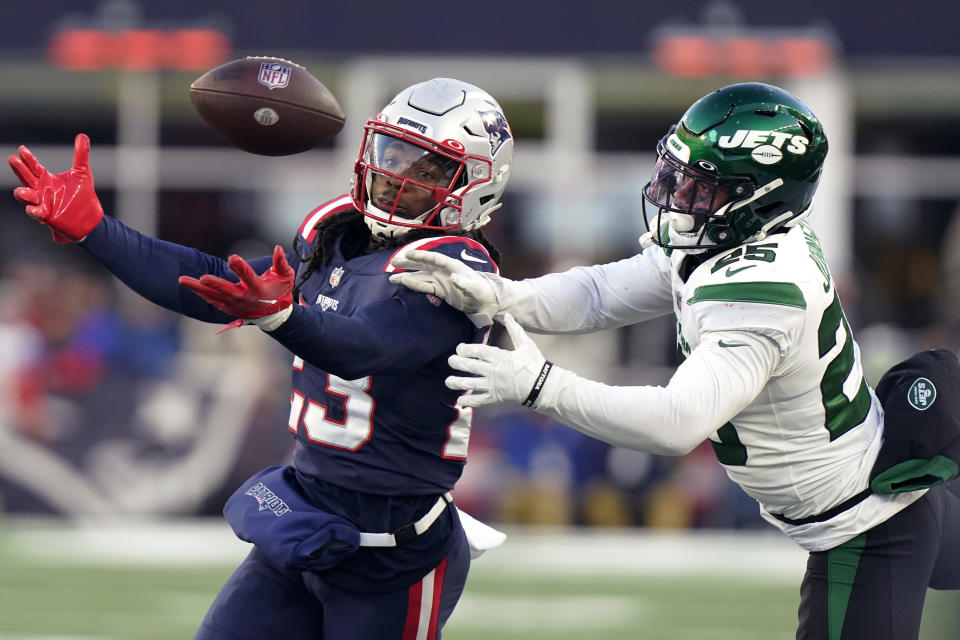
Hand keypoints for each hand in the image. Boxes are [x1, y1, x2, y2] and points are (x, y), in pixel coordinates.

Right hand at [8, 134, 103, 242]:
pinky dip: (34, 211)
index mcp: (47, 179)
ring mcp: (43, 203)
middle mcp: (41, 190)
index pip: (34, 167)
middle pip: (26, 178)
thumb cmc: (82, 195)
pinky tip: (33, 209)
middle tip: (12, 159)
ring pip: (27, 197)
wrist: (89, 217)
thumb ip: (80, 155)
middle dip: (19, 170)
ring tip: (19, 191)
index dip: (28, 159)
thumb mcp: (82, 172)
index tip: (21, 149)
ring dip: (23, 194)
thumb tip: (82, 135)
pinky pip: (37, 213)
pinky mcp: (48, 216)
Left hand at [179, 245, 294, 331]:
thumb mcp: (286, 276)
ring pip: (214, 296)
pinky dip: (202, 294)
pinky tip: (191, 287)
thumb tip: (277, 247)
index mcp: (259, 288)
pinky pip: (213, 301)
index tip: (232, 258)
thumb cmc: (281, 292)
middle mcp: (245, 298)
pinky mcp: (229, 308)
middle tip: (202, 278)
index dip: (240, 267)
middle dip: (214, 284)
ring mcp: (235, 305)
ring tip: (182, 280)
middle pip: (227, 290)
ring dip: (198, 289)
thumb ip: (281, 262)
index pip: (248, 276)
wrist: (275, 316)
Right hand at [389, 249, 500, 326]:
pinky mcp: (440, 290)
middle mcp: (444, 271)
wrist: (486, 303)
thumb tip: (454, 277)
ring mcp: (441, 280)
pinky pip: (423, 286)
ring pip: (420, 275)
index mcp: (452, 266)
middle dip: (408, 262)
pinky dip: (413, 284)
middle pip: (423, 264)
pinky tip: (403, 283)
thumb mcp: (475, 289)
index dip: (421, 255)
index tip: (408, 254)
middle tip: (393, 261)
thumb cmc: (482, 293)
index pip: (434, 258)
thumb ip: (465, 283)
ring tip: (391, 276)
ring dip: (407, 275)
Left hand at [446, 314, 551, 407]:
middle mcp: (493, 371)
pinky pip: (479, 400)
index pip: (478, 351)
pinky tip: (460, 400)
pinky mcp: (495, 397)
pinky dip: (469, 400)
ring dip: (457, 383)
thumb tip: (508, 315)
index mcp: (500, 357)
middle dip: (458, 363)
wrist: (542, 386)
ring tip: (448, 382)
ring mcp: (493, 385)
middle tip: (450, 361)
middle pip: (471, 366)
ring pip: (471, 384)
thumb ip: (515, 330)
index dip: (466, 349)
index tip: (459, 348)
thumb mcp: (526, 345)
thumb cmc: (534, 364)